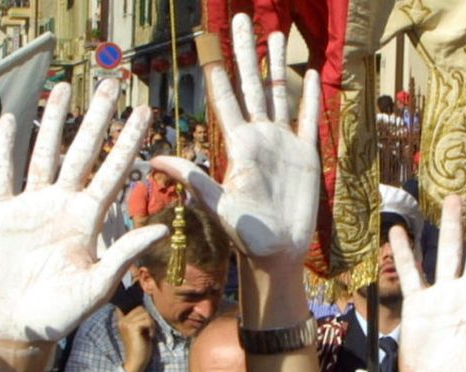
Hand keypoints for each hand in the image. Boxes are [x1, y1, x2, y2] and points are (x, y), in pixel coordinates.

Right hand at [0, 79, 167, 343]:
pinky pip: (3, 175)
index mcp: (87, 222)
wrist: (15, 329)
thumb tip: (160, 230)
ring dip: (53, 121)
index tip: (145, 113)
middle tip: (112, 84)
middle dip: (97, 118)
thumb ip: (122, 256)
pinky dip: (5, 148)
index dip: (129, 143)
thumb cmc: (58, 316)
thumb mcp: (95, 288)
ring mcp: (31, 207)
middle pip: (82, 152)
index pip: (113, 173)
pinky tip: (11, 120)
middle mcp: (62, 207)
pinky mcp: (1, 215)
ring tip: (63, 87)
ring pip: (44, 154)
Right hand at [116, 305, 154, 371]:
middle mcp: (122, 321)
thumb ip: (139, 320)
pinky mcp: (132, 327)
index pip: (135, 308)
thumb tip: (148, 309)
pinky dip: (152, 328)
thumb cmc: (140, 348)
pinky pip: (147, 320)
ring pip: (145, 313)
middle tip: (149, 331)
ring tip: (150, 334)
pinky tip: (150, 336)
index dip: (143, 312)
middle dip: (148, 318)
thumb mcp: (139, 331)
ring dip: (151, 323)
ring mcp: (126, 323)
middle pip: (141, 309)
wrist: (136, 362)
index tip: (146, 323)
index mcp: (122, 321)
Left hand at [151, 15, 319, 265]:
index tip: (209, 42)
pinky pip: (308, 119)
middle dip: (246, 51)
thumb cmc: (245, 235)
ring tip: (276, 33)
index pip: (226, 100)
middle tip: (242, 17)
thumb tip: (156, 159)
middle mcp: (258, 138)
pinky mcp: (305, 155)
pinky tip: (309, 74)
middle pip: (251, 84)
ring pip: (278, 94)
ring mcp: (282, 144)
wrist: (277, 254)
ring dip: (277, 64)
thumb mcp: (217, 205)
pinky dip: (309, 97)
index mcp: (238, 146)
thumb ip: (193, 179)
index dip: (219, 71)